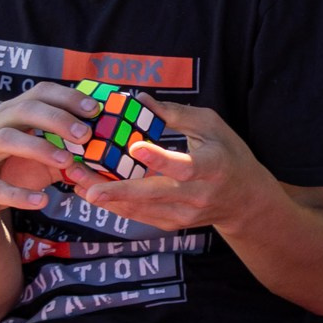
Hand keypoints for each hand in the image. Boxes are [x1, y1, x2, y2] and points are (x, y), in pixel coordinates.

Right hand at [0, 82, 109, 233]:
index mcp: (8, 114)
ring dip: (39, 148)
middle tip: (85, 134)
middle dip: (57, 118)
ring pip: (5, 139)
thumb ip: (68, 149)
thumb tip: (108, 143)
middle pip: (22, 109)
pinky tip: (42, 200)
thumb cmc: (11, 174)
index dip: (67, 97)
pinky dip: (19, 194)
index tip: (94, 109)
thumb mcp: (42, 159)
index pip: (38, 92)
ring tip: (66, 161)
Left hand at [77, 100, 276, 233]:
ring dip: (108, 198)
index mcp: (213, 166)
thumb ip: (175, 114)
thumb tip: (140, 99)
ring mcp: (184, 214)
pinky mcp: (172, 223)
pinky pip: (139, 216)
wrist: (245, 200)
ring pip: (141, 209)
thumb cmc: (229, 155)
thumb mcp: (211, 126)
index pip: (185, 166)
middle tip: (88, 188)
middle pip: (156, 194)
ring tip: (78, 184)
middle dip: (119, 191)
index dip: (160, 159)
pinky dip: (116, 204)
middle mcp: (198, 194)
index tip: (135, 147)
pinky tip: (93, 192)